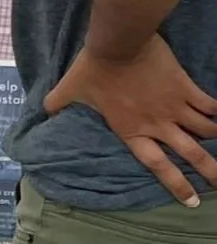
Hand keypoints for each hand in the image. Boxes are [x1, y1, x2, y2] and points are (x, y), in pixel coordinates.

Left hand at [45, 36, 216, 205]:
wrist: (119, 43)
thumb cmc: (93, 68)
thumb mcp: (69, 89)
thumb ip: (57, 103)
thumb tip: (43, 111)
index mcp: (131, 131)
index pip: (157, 165)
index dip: (176, 184)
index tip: (192, 200)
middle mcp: (157, 124)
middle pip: (191, 154)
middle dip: (210, 171)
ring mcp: (174, 107)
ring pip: (205, 130)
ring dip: (215, 139)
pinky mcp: (186, 87)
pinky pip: (210, 105)